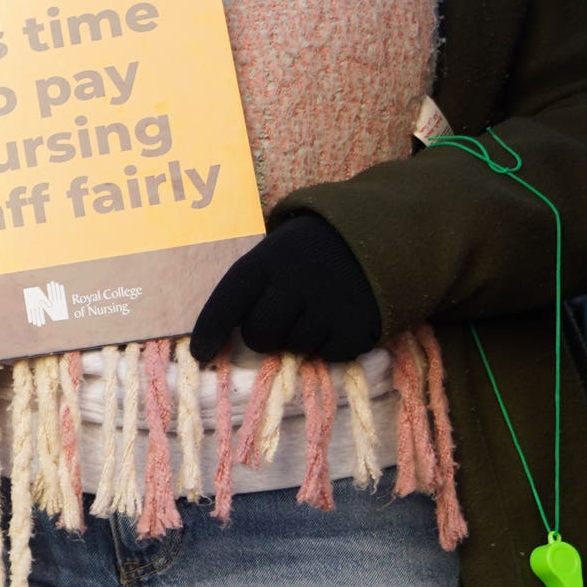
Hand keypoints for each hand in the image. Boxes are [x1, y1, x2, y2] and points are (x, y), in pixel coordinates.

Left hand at [187, 215, 381, 366]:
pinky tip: (338, 320)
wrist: (386, 231)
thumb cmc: (317, 247)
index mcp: (269, 258)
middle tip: (278, 321)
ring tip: (316, 310)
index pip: (228, 300)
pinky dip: (330, 346)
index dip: (210, 330)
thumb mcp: (279, 248)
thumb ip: (256, 282)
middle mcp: (296, 281)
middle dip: (263, 336)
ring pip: (295, 347)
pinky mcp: (358, 325)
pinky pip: (329, 355)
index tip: (200, 354)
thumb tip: (228, 329)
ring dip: (299, 339)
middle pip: (260, 335)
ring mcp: (329, 305)